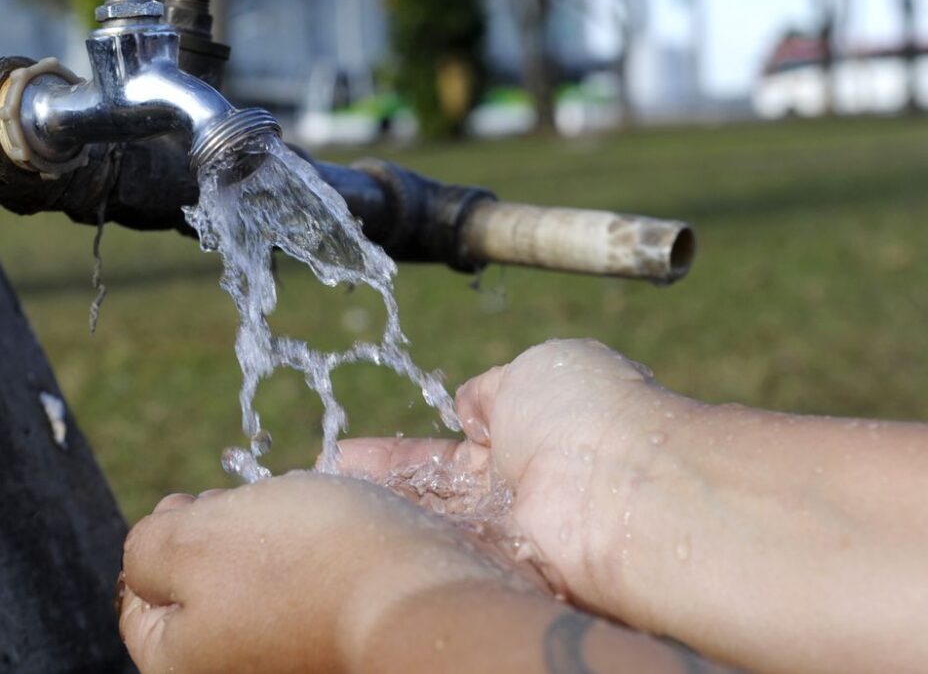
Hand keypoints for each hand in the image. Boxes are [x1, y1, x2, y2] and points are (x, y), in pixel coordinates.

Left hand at [117, 472, 527, 673]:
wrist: (422, 597)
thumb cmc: (302, 564)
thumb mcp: (192, 539)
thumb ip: (146, 547)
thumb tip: (148, 554)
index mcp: (180, 663)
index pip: (139, 605)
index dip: (159, 540)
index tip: (190, 502)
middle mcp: (235, 671)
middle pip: (201, 596)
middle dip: (216, 536)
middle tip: (242, 502)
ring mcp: (289, 661)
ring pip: (257, 588)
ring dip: (267, 543)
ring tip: (294, 512)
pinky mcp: (336, 645)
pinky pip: (308, 595)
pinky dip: (312, 560)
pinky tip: (333, 533)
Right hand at [338, 339, 693, 610]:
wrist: (627, 490)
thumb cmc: (590, 414)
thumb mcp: (535, 370)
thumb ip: (493, 388)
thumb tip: (470, 403)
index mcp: (527, 435)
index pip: (446, 452)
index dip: (396, 455)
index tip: (346, 454)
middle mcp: (516, 494)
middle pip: (430, 496)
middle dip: (376, 491)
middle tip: (321, 486)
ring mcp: (508, 538)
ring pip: (430, 528)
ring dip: (379, 518)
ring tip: (318, 510)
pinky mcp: (503, 576)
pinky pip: (440, 560)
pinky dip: (398, 549)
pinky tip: (348, 540)